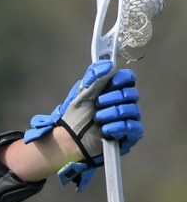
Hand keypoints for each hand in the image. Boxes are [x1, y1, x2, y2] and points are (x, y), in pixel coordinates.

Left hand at [24, 60, 142, 189]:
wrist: (70, 137)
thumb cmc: (76, 115)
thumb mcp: (81, 93)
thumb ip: (94, 76)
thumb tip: (108, 64)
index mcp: (113, 91)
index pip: (128, 79)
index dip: (123, 79)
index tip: (112, 82)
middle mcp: (123, 103)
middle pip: (131, 94)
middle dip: (113, 98)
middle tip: (98, 104)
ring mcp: (127, 119)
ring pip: (132, 111)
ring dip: (113, 113)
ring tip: (97, 119)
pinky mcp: (128, 135)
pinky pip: (132, 127)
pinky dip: (118, 127)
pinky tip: (105, 130)